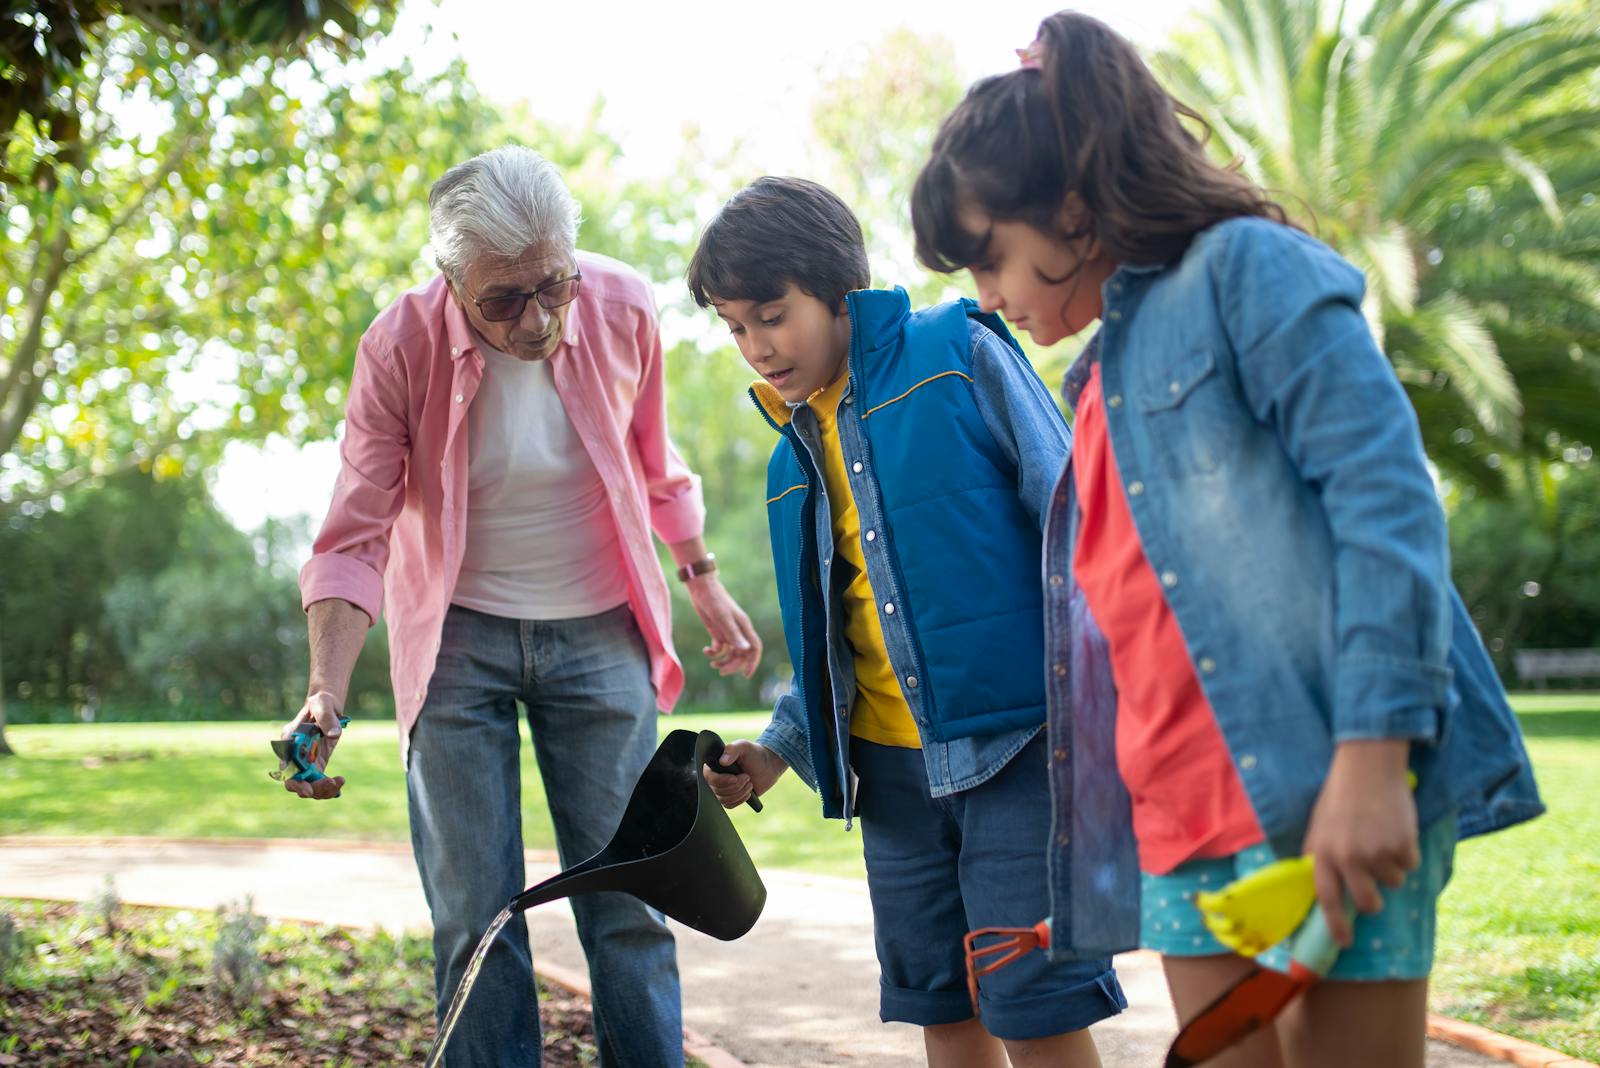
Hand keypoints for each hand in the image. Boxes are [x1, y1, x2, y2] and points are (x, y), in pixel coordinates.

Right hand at [280, 691, 346, 799]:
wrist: (328, 706)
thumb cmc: (321, 703)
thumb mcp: (323, 706)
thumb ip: (327, 719)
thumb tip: (334, 734)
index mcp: (289, 741)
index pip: (286, 767)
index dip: (294, 780)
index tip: (307, 788)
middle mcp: (294, 755)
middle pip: (295, 781)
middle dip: (310, 789)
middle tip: (329, 786)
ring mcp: (305, 761)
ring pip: (308, 785)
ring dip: (322, 789)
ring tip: (339, 782)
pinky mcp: (317, 764)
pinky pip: (319, 781)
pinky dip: (328, 786)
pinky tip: (340, 782)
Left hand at [685, 574, 762, 677]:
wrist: (701, 588)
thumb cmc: (714, 600)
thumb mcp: (723, 618)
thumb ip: (733, 634)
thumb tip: (745, 650)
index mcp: (744, 627)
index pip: (754, 648)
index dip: (752, 662)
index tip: (746, 675)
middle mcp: (738, 631)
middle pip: (742, 654)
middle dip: (733, 665)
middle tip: (721, 671)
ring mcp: (728, 632)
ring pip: (731, 653)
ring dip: (723, 661)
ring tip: (713, 665)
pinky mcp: (717, 631)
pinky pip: (719, 648)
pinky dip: (713, 653)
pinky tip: (705, 650)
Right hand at [702, 740, 786, 808]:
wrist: (767, 766)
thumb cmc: (754, 754)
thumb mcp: (744, 747)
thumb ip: (732, 750)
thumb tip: (722, 761)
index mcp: (714, 764)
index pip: (708, 777)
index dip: (721, 780)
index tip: (735, 778)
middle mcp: (715, 777)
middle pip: (717, 790)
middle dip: (736, 786)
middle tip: (747, 776)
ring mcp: (721, 789)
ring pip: (723, 799)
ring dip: (739, 793)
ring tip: (749, 782)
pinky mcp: (729, 798)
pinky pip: (729, 805)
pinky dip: (740, 799)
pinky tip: (748, 792)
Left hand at [1300, 739, 1418, 945]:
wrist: (1367, 768)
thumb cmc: (1340, 796)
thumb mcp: (1318, 826)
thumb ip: (1319, 855)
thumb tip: (1320, 888)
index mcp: (1322, 853)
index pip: (1327, 899)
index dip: (1336, 925)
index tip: (1344, 942)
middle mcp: (1348, 858)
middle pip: (1367, 902)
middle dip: (1373, 900)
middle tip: (1374, 885)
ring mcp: (1376, 853)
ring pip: (1393, 883)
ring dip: (1391, 868)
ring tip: (1381, 839)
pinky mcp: (1401, 845)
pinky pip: (1410, 865)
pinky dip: (1407, 853)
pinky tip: (1395, 830)